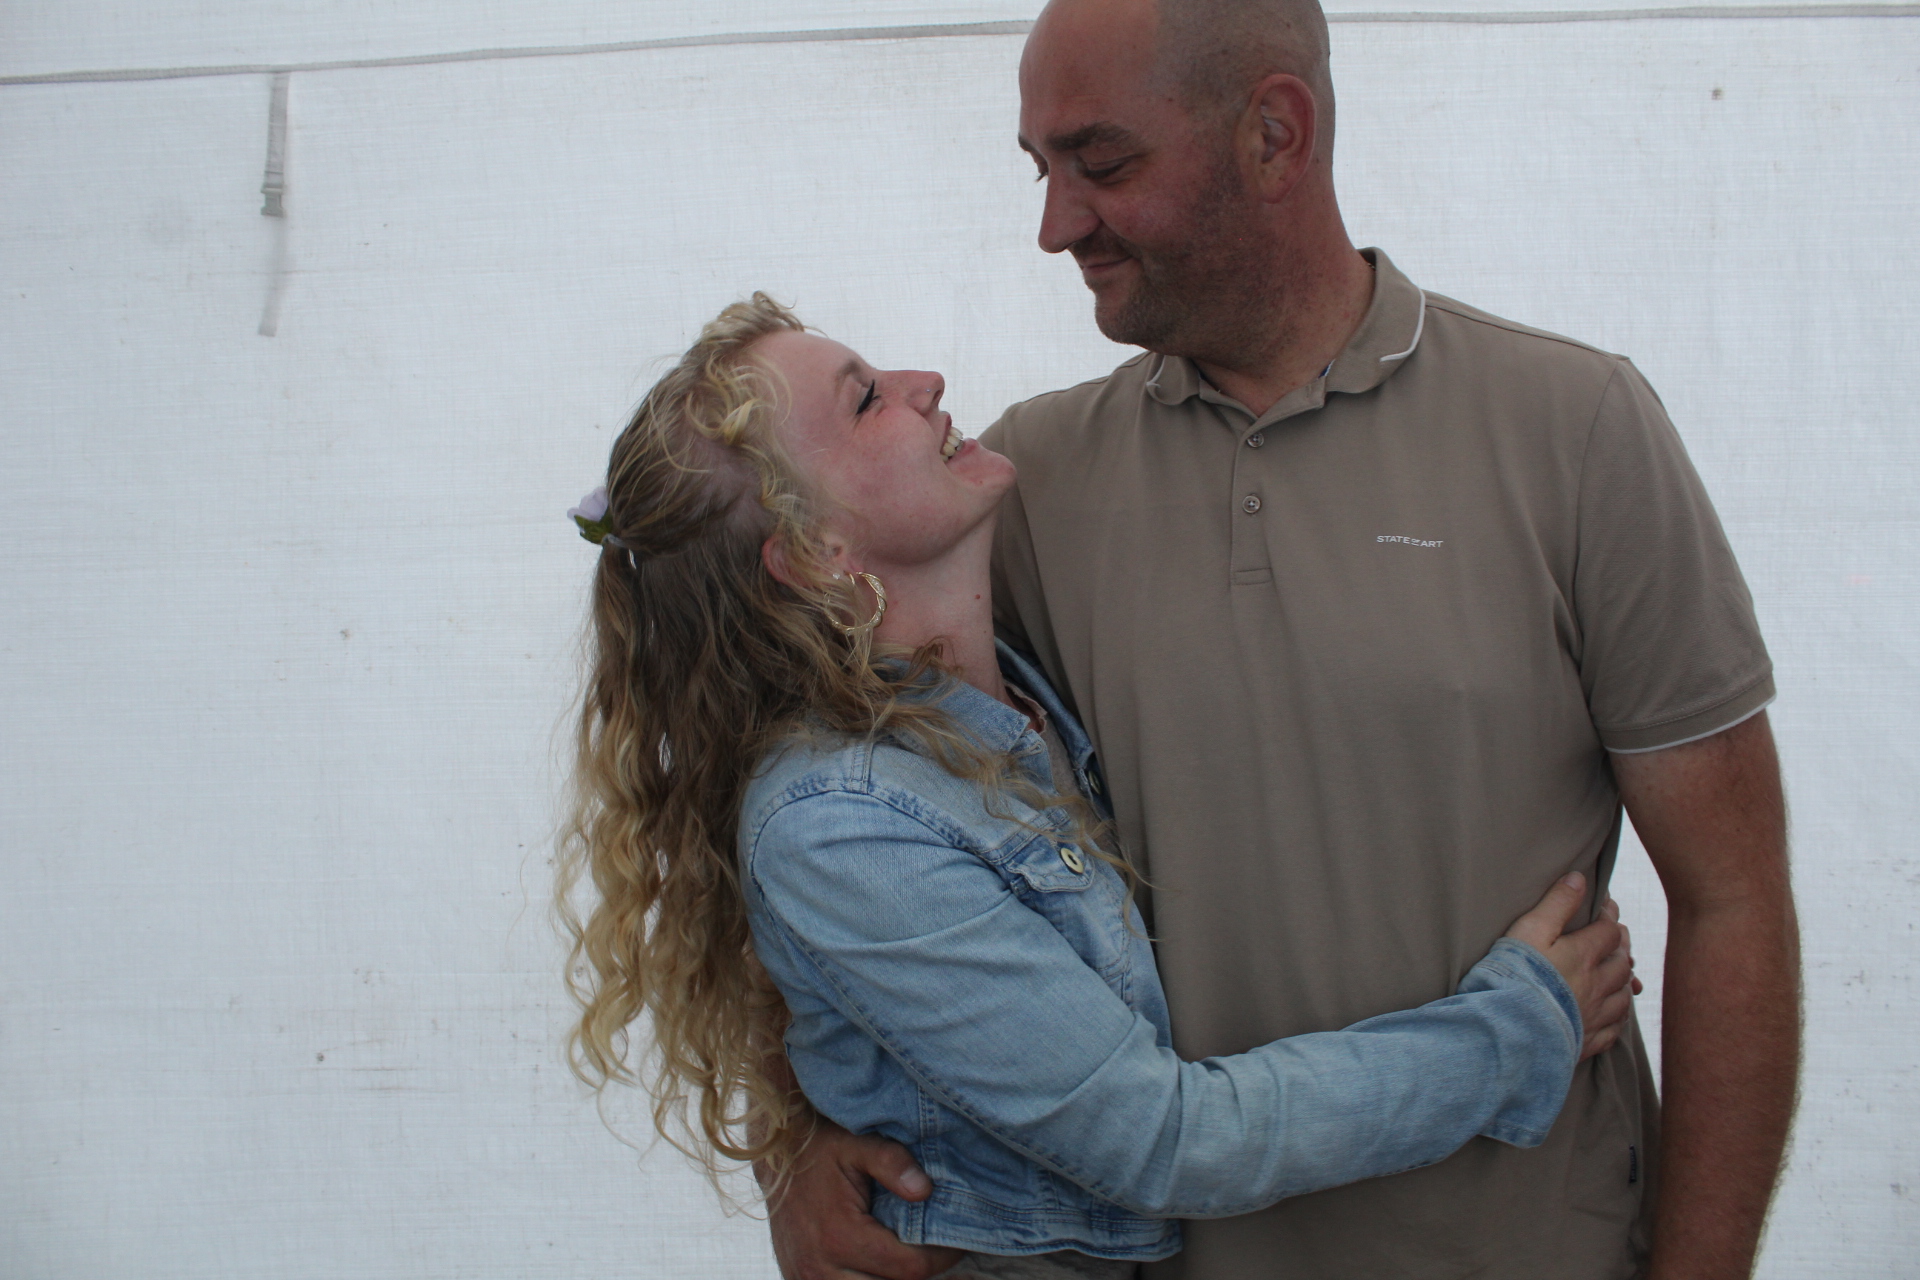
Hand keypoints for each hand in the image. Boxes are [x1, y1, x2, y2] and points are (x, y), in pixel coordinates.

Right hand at [765, 1114, 963, 1279]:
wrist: (776, 1159)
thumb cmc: (821, 1149)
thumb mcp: (858, 1144)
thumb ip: (892, 1162)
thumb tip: (925, 1190)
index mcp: (840, 1237)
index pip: (909, 1268)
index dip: (942, 1259)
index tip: (958, 1244)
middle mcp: (821, 1269)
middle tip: (952, 1267)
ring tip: (926, 1270)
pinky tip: (890, 1272)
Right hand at [1505, 873, 1638, 1059]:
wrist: (1510, 1029)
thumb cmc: (1514, 976)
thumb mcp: (1530, 930)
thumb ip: (1556, 903)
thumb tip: (1578, 878)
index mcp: (1583, 956)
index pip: (1608, 931)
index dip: (1609, 916)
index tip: (1606, 907)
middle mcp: (1596, 986)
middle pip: (1621, 963)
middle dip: (1622, 948)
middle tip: (1617, 939)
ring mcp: (1593, 1016)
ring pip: (1622, 997)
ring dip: (1624, 982)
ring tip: (1619, 975)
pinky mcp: (1586, 1041)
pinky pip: (1613, 1030)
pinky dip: (1617, 1019)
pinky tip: (1613, 1015)